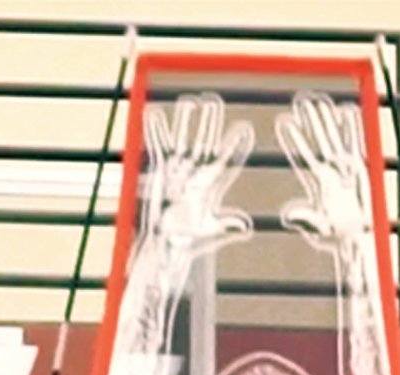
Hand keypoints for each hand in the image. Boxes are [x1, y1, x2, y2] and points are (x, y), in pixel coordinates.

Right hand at [141, 94, 253, 259]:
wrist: (167, 247)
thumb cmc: (189, 242)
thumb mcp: (209, 233)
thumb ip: (226, 227)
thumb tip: (246, 226)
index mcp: (210, 187)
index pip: (225, 161)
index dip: (234, 146)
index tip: (245, 130)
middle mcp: (195, 175)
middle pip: (204, 143)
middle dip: (209, 123)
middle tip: (213, 102)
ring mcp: (178, 172)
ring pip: (182, 141)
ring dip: (184, 122)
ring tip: (189, 102)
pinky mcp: (161, 174)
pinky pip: (158, 148)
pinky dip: (155, 132)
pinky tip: (154, 115)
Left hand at [278, 92, 375, 257]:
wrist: (358, 238)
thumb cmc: (336, 236)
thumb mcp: (318, 228)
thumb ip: (305, 220)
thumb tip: (288, 217)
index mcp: (318, 182)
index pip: (303, 155)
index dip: (295, 140)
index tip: (284, 123)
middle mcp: (329, 171)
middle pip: (318, 140)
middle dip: (311, 122)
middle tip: (302, 102)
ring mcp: (344, 167)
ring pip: (334, 138)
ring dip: (328, 120)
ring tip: (320, 101)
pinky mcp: (359, 167)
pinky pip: (356, 143)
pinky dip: (352, 127)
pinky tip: (346, 111)